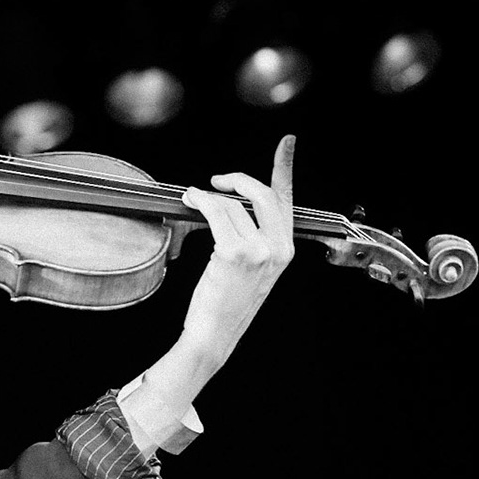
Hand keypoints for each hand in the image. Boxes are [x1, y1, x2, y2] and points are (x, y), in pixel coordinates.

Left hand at [179, 135, 296, 363]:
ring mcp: (258, 251)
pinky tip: (191, 199)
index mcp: (284, 250)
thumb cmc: (225, 304)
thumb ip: (252, 238)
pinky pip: (216, 213)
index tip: (286, 143)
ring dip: (207, 196)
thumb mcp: (250, 269)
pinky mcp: (235, 253)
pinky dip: (201, 201)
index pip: (286, 201)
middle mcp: (278, 248)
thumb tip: (230, 203)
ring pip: (232, 205)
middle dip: (237, 180)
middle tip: (217, 181)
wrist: (214, 334)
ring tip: (193, 198)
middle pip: (262, 194)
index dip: (284, 168)